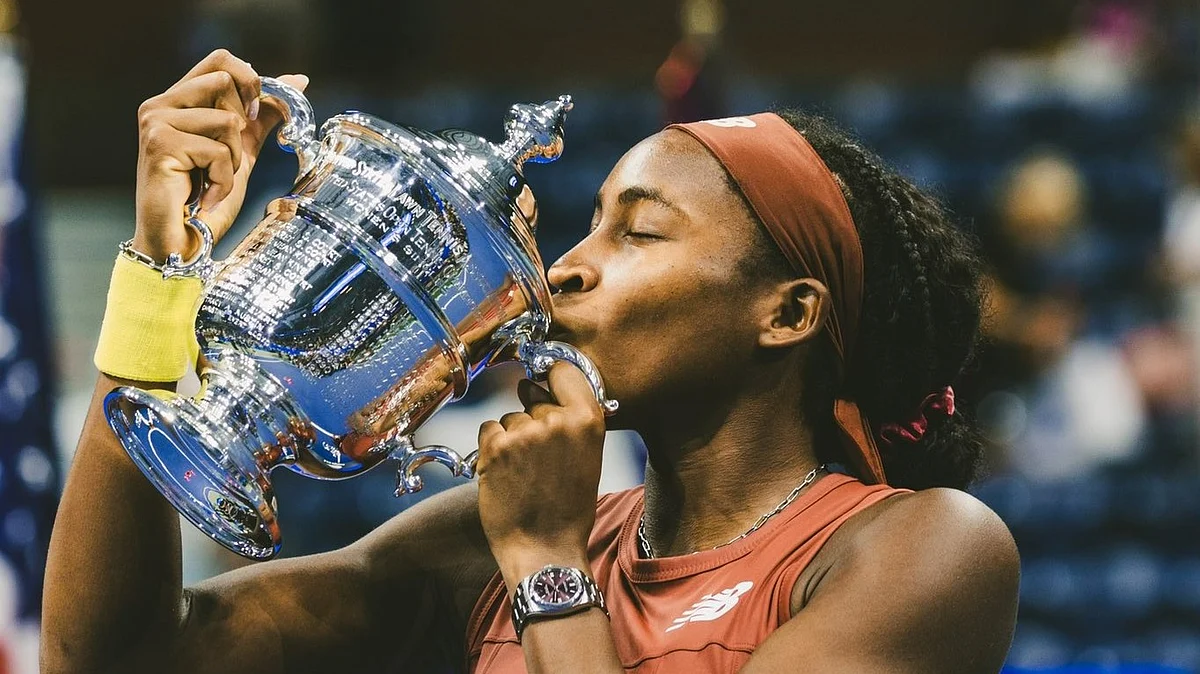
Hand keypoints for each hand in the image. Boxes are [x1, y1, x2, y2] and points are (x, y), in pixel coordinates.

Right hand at [132, 48, 308, 261]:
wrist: (182, 239)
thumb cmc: (206, 197)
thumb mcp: (243, 149)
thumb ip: (264, 114)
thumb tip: (298, 80)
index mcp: (178, 100)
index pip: (220, 59)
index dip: (249, 80)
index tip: (253, 115)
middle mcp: (160, 104)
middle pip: (226, 82)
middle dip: (240, 127)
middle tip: (222, 160)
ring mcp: (156, 121)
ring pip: (227, 119)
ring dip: (232, 158)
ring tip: (212, 180)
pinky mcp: (159, 143)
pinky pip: (218, 150)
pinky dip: (223, 179)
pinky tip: (207, 195)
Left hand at [476, 363, 605, 581]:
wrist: (545, 550)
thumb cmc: (568, 509)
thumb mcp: (587, 458)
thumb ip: (569, 420)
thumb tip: (533, 385)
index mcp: (588, 421)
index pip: (564, 371)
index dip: (552, 378)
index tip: (545, 386)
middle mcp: (557, 420)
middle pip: (534, 398)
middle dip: (532, 421)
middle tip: (539, 460)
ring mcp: (525, 432)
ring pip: (510, 417)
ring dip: (512, 438)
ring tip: (523, 473)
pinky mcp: (496, 446)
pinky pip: (489, 429)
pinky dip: (491, 449)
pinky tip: (505, 474)